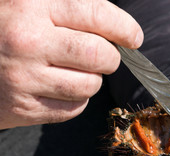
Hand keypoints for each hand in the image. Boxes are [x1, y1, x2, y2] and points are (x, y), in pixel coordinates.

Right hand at [0, 0, 142, 128]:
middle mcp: (29, 43)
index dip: (123, 27)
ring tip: (77, 72)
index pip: (96, 14)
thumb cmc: (1, 30)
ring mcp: (26, 80)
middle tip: (105, 58)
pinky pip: (74, 108)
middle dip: (111, 59)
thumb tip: (112, 27)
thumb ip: (66, 9)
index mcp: (31, 6)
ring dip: (93, 80)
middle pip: (100, 56)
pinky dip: (78, 99)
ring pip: (90, 85)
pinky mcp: (25, 109)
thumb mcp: (27, 5)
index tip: (134, 38)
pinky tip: (63, 89)